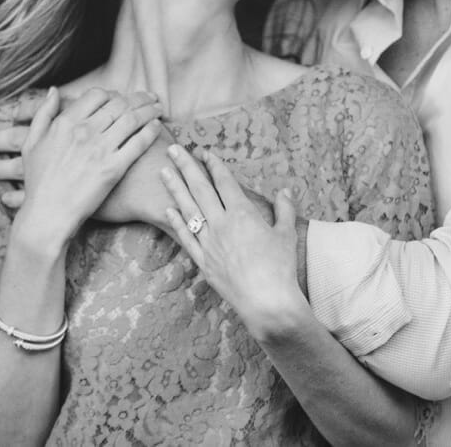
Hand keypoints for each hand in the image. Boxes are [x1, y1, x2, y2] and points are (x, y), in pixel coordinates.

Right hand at [17, 87, 163, 245]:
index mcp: (65, 123)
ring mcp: (100, 149)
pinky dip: (151, 130)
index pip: (97, 95)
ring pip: (132, 118)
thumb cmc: (38, 182)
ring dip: (149, 109)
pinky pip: (138, 142)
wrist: (48, 215)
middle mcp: (84, 131)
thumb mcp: (32, 144)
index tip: (122, 98)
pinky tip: (157, 126)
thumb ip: (43, 114)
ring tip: (158, 107)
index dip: (113, 93)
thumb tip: (55, 90)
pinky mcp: (114, 168)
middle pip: (119, 103)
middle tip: (151, 97)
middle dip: (138, 97)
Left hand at [160, 146, 304, 335]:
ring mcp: (209, 243)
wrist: (266, 301)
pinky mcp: (203, 261)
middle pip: (200, 189)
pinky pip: (186, 237)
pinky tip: (168, 210)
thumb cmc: (280, 267)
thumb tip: (285, 190)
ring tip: (163, 172)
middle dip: (186, 167)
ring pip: (188, 210)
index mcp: (243, 213)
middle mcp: (222, 224)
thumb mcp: (287, 234)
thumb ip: (285, 209)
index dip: (213, 165)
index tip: (204, 152)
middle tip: (173, 150)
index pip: (224, 182)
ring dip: (175, 189)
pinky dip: (176, 222)